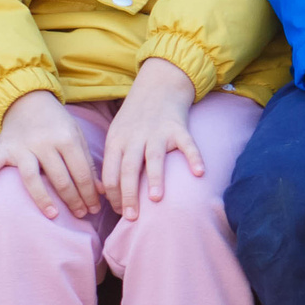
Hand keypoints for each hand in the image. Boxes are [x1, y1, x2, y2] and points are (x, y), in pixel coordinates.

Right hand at [0, 89, 99, 218]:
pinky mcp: (2, 149)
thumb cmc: (57, 123)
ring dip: (42, 198)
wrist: (28, 100)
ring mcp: (21, 147)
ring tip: (53, 215)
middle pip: (59, 178)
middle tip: (81, 215)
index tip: (95, 209)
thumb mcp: (77, 136)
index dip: (89, 193)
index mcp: (67, 139)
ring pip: (31, 177)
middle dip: (73, 200)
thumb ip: (87, 163)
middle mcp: (44, 144)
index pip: (80, 172)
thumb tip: (100, 191)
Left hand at [101, 57, 203, 218]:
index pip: (109, 173)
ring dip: (155, 178)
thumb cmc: (135, 118)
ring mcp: (158, 132)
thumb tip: (105, 192)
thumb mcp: (116, 135)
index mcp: (116, 142)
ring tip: (156, 198)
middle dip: (129, 194)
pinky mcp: (178, 128)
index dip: (112, 195)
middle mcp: (135, 138)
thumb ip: (112, 159)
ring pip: (154, 158)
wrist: (158, 87)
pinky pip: (187, 144)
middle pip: (128, 169)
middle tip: (132, 216)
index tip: (119, 212)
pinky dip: (194, 157)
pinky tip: (199, 173)